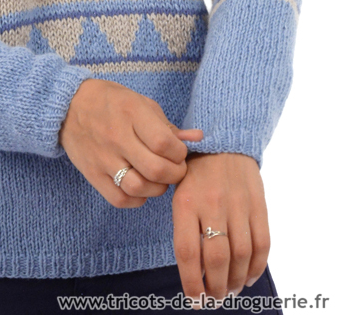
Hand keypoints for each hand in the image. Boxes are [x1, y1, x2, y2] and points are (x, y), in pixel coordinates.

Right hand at [58, 78, 203, 207]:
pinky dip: (137, 199)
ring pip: (139, 188)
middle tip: (175, 169)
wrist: (69, 106)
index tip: (180, 152)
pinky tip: (140, 186)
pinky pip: (120, 199)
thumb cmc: (111, 102)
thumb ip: (167, 125)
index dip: (180, 153)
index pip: (165, 144)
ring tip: (158, 178)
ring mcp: (103, 158)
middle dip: (175, 174)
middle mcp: (117, 136)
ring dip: (157, 188)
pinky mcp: (93, 175)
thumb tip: (197, 139)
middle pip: (156, 169)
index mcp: (132, 112)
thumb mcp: (141, 103)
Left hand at [172, 153, 269, 308]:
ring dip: (236, 280)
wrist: (225, 141)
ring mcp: (238, 204)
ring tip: (229, 290)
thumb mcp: (177, 191)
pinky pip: (262, 244)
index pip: (188, 252)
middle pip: (217, 258)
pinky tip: (247, 277)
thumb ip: (183, 225)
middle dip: (216, 287)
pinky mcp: (259, 204)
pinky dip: (257, 267)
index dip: (192, 282)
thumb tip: (193, 270)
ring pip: (241, 255)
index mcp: (186, 201)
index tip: (194, 299)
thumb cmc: (195, 172)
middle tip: (214, 298)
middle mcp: (212, 203)